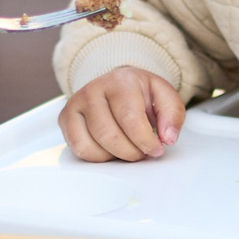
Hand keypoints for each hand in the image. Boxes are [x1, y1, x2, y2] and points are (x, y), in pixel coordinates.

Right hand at [58, 66, 184, 162]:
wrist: (116, 85)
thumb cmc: (139, 94)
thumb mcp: (164, 97)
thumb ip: (173, 115)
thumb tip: (167, 137)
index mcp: (120, 81)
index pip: (129, 118)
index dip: (144, 140)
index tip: (156, 149)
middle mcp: (93, 89)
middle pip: (109, 135)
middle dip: (131, 153)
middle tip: (142, 152)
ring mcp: (76, 103)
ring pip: (91, 146)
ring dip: (114, 156)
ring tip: (127, 149)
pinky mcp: (65, 119)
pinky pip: (78, 150)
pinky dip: (97, 157)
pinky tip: (109, 149)